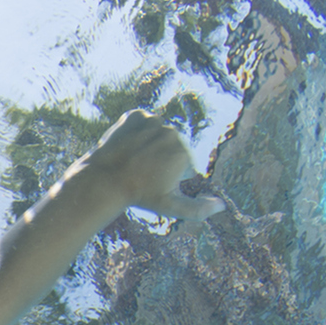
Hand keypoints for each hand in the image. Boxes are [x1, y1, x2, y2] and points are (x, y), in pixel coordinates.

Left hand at [69, 109, 224, 221]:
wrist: (103, 180)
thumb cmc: (139, 195)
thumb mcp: (170, 207)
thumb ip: (199, 209)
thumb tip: (222, 206)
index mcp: (184, 153)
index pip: (184, 164)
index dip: (170, 177)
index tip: (154, 182)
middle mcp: (172, 132)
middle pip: (172, 147)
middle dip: (163, 159)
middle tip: (143, 172)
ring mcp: (153, 120)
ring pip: (158, 134)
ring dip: (150, 145)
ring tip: (135, 160)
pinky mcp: (135, 114)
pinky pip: (142, 123)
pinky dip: (136, 133)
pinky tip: (128, 146)